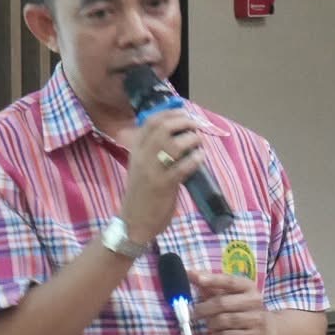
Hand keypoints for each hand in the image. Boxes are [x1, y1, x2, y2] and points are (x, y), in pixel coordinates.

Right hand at [117, 109, 204, 245]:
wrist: (134, 222)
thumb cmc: (142, 194)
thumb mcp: (141, 167)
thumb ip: (153, 150)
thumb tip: (178, 132)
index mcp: (136, 150)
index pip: (150, 122)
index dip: (170, 113)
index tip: (184, 113)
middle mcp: (141, 157)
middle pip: (163, 128)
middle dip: (184, 122)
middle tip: (195, 126)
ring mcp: (152, 171)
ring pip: (173, 145)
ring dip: (191, 140)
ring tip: (198, 143)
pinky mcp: (163, 185)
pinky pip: (182, 167)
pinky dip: (195, 159)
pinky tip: (200, 158)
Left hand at [192, 270, 273, 334]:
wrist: (268, 330)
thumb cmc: (241, 308)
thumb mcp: (229, 293)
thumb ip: (209, 283)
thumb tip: (190, 273)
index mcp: (248, 287)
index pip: (229, 281)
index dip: (213, 279)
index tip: (198, 278)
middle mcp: (254, 301)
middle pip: (222, 303)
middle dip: (204, 308)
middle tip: (195, 313)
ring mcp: (256, 319)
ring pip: (224, 320)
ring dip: (211, 323)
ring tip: (208, 323)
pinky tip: (215, 333)